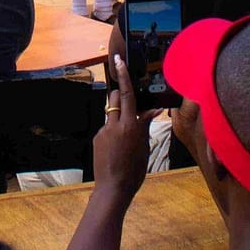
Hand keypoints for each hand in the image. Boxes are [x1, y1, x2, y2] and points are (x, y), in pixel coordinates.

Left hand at [92, 55, 149, 203]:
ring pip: (112, 114)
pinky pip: (107, 127)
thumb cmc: (134, 171)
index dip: (123, 76)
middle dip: (122, 95)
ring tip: (126, 136)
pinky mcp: (97, 138)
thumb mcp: (144, 147)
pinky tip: (118, 147)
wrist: (113, 188)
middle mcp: (114, 125)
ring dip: (120, 116)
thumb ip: (145, 126)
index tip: (118, 60)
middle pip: (116, 98)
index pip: (127, 94)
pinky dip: (114, 131)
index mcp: (129, 126)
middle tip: (130, 102)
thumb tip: (152, 110)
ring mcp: (103, 131)